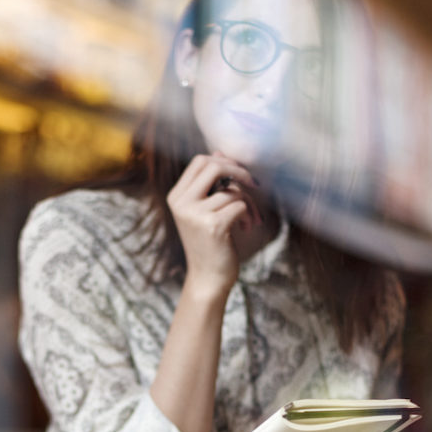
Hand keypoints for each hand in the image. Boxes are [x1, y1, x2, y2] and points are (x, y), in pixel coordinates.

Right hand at [165, 153, 257, 299]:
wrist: (208, 278)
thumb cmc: (210, 243)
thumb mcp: (204, 211)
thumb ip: (209, 184)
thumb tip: (219, 152)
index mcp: (176, 197)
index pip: (200, 161)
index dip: (223, 162)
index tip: (239, 174)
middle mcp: (181, 203)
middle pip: (213, 166)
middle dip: (239, 172)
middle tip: (254, 184)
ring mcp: (195, 214)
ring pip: (231, 189)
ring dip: (248, 202)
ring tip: (250, 218)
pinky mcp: (212, 225)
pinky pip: (239, 204)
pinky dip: (249, 214)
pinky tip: (246, 227)